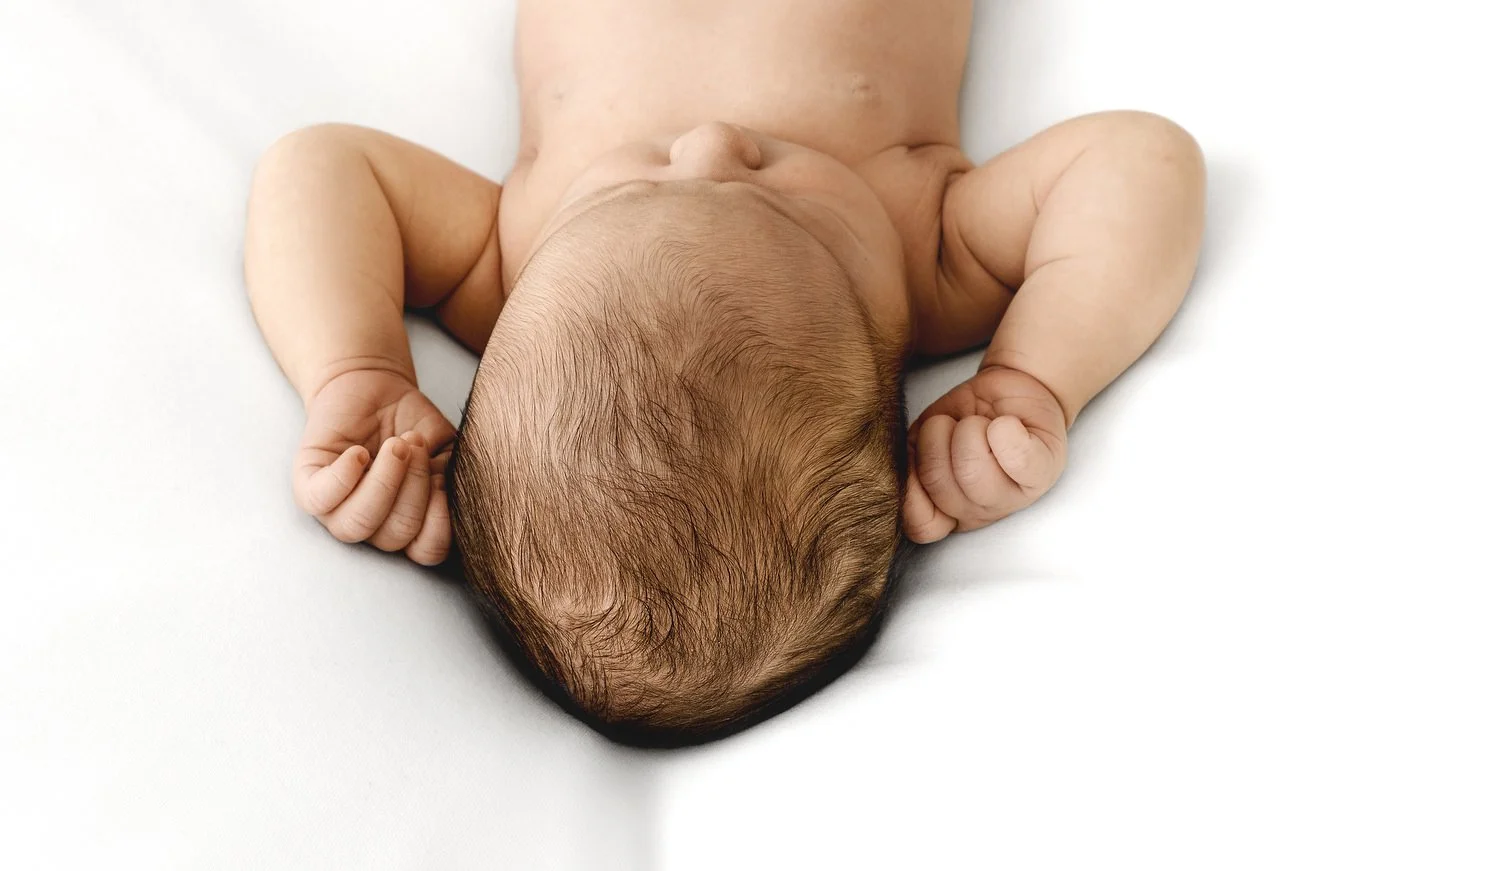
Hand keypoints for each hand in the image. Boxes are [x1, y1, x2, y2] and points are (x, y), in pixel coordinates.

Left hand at [293, 369, 455, 564]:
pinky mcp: (308, 485)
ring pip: (358, 524)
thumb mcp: (444, 450)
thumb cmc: (411, 422)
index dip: (440, 521)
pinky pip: (321, 499)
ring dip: (384, 481)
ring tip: (396, 444)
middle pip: (396, 534)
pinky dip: (345, 475)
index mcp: (408, 524)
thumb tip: (448, 498)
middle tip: (415, 443)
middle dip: (414, 484)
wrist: (374, 386)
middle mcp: (372, 525)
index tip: (442, 478)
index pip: (426, 551)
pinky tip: (359, 452)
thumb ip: (453, 480)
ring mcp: (337, 510)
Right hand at [903, 365, 1067, 542]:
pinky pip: (1020, 459)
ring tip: (980, 424)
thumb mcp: (921, 438)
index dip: (912, 489)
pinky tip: (1006, 424)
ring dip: (969, 428)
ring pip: (972, 468)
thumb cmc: (962, 417)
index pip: (921, 526)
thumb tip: (906, 472)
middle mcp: (979, 512)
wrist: (1009, 390)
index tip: (918, 455)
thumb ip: (907, 463)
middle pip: (939, 482)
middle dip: (938, 437)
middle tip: (955, 428)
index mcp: (946, 511)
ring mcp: (1014, 496)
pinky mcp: (1044, 471)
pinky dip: (1006, 431)